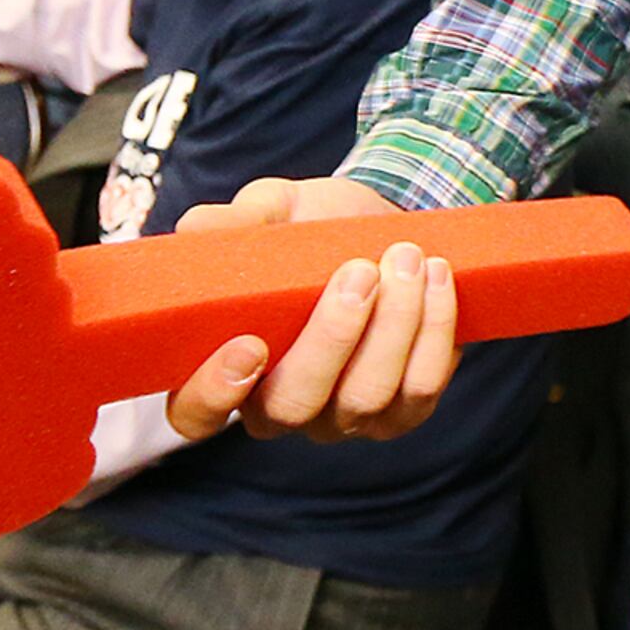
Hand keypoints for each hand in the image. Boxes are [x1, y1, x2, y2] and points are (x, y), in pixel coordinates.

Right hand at [165, 177, 462, 442]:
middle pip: (293, 407)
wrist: (385, 225)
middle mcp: (278, 408)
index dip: (215, 394)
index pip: (196, 415)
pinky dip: (433, 331)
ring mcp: (340, 418)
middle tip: (361, 271)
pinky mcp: (401, 412)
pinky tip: (435, 277)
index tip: (250, 344)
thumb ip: (232, 222)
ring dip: (394, 324)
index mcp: (224, 368)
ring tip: (406, 257)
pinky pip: (419, 389)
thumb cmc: (313, 226)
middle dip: (332, 338)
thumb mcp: (270, 211)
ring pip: (364, 397)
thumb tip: (193, 232)